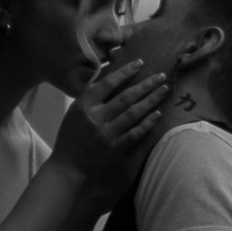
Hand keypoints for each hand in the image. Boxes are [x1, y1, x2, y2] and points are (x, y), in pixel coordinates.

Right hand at [52, 55, 166, 195]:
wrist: (67, 168)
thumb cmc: (70, 136)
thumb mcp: (74, 111)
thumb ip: (90, 94)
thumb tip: (107, 73)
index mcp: (84, 105)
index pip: (108, 83)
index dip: (125, 72)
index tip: (140, 63)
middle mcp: (96, 117)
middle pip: (126, 97)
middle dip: (146, 84)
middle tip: (161, 75)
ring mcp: (106, 134)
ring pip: (133, 113)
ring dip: (151, 100)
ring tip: (164, 90)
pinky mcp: (114, 148)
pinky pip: (134, 133)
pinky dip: (147, 123)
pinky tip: (158, 114)